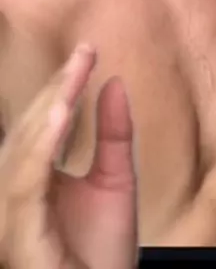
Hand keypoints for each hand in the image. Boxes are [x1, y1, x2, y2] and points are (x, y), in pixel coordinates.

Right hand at [0, 44, 137, 268]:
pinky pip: (26, 182)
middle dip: (56, 88)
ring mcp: (14, 215)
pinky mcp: (19, 235)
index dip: (63, 85)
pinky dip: (41, 145)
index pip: (43, 122)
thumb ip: (114, 133)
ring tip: (74, 75)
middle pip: (30, 130)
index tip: (88, 50)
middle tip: (84, 53)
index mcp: (35, 179)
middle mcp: (18, 193)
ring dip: (48, 109)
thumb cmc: (107, 251)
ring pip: (23, 149)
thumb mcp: (117, 180)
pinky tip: (62, 113)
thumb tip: (114, 81)